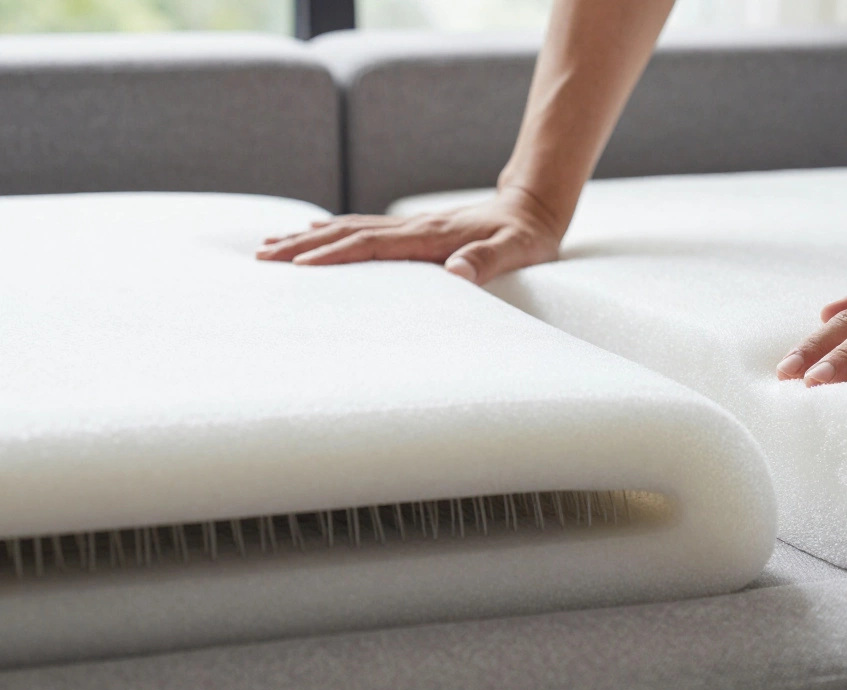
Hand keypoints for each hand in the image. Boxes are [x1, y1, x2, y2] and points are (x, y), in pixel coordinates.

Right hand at [255, 187, 563, 283]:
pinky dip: (332, 231)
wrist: (534, 206)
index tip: (297, 265)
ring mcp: (411, 225)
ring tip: (269, 246)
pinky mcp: (414, 228)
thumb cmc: (527, 235)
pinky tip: (312, 233)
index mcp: (431, 236)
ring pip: (348, 229)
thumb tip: (457, 274)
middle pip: (346, 234)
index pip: (371, 245)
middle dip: (302, 246)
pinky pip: (363, 229)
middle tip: (260, 258)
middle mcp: (413, 227)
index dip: (333, 255)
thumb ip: (488, 260)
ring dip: (308, 238)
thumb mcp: (518, 250)